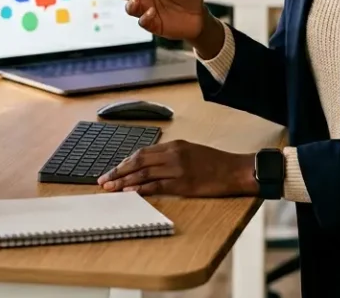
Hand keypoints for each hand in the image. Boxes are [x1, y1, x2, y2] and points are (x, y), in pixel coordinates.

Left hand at [98, 141, 256, 196]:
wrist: (235, 170)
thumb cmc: (216, 163)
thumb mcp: (191, 152)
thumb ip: (172, 156)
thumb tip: (151, 165)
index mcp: (174, 145)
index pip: (142, 152)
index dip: (125, 162)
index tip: (112, 170)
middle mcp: (173, 154)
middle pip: (138, 161)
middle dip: (118, 171)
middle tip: (103, 180)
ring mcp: (177, 169)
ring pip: (143, 174)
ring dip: (124, 182)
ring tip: (110, 189)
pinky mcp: (183, 184)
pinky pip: (157, 186)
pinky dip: (141, 189)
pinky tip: (130, 193)